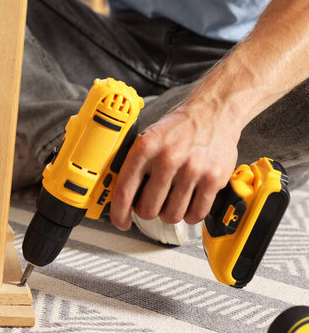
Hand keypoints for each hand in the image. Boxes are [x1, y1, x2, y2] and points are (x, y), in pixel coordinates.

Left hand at [109, 102, 239, 229]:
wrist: (213, 111)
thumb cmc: (179, 127)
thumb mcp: (148, 137)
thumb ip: (134, 163)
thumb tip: (120, 193)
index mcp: (145, 147)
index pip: (125, 191)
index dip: (119, 213)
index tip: (121, 221)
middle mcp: (168, 159)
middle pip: (148, 209)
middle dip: (147, 211)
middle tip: (151, 204)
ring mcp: (192, 170)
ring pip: (172, 215)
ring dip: (168, 214)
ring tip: (170, 201)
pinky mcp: (214, 178)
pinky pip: (197, 213)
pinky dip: (190, 215)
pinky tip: (187, 203)